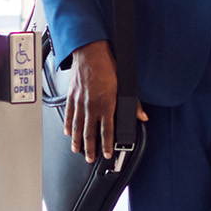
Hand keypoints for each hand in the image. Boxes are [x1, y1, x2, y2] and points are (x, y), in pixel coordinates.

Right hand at [65, 41, 148, 161]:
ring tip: (77, 150)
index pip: (107, 130)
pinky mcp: (72, 96)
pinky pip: (69, 114)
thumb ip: (133, 103)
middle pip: (90, 132)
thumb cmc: (107, 65)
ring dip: (77, 140)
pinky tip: (68, 132)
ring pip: (78, 126)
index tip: (107, 153)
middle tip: (90, 158)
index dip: (107, 144)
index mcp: (106, 103)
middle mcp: (92, 105)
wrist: (89, 51)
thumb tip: (142, 116)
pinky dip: (68, 124)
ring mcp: (80, 102)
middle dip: (90, 148)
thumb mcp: (124, 83)